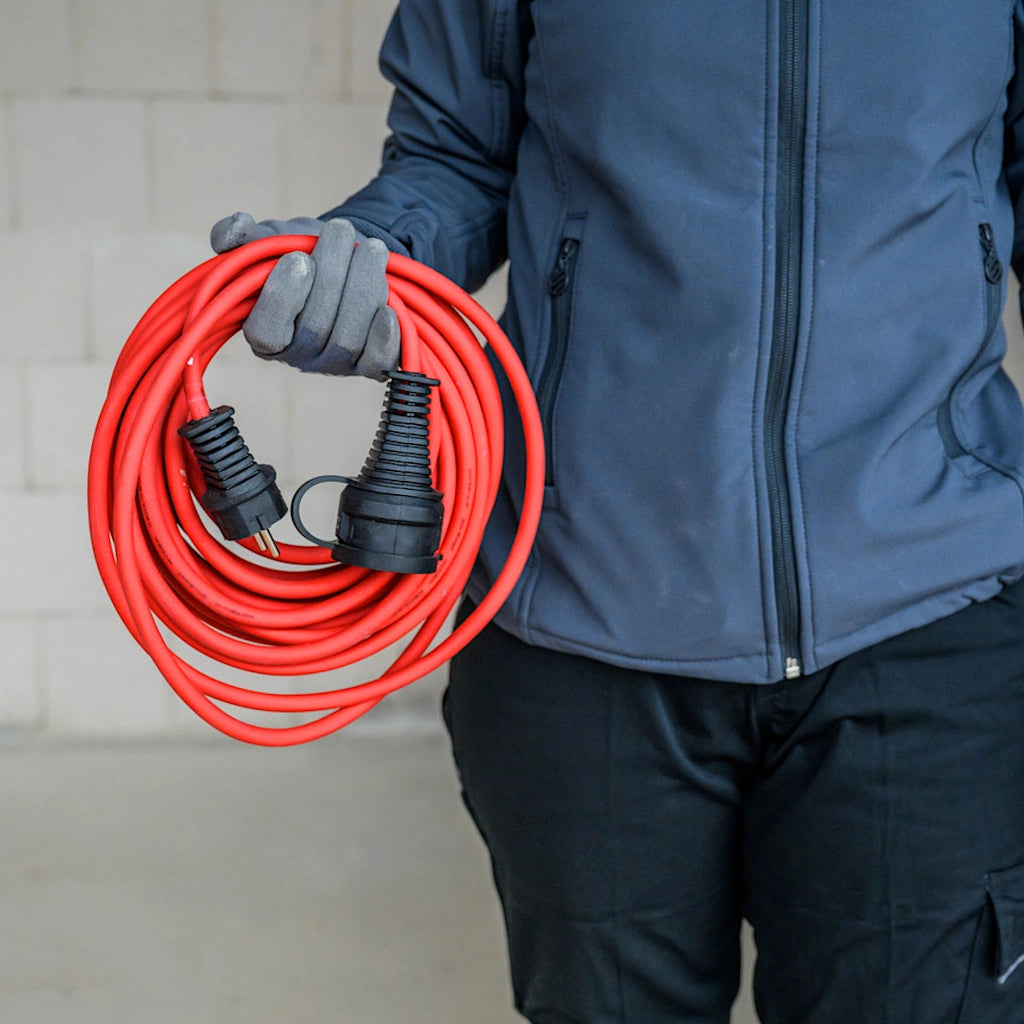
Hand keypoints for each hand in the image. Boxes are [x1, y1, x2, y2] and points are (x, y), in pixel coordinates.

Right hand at [209, 212, 400, 379]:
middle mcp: (299, 355)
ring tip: (371, 248)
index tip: (298, 258)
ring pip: (349, 337)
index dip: (282, 298)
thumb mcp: (270, 239)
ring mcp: (336, 363)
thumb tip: (233, 231)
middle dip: (332, 275)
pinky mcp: (370, 364)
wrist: (351, 260)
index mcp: (264, 332)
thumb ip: (242, 237)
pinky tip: (389, 310)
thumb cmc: (303, 252)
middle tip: (341, 231)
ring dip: (364, 287)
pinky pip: (378, 361)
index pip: (266, 332)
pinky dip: (385, 336)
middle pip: (315, 328)